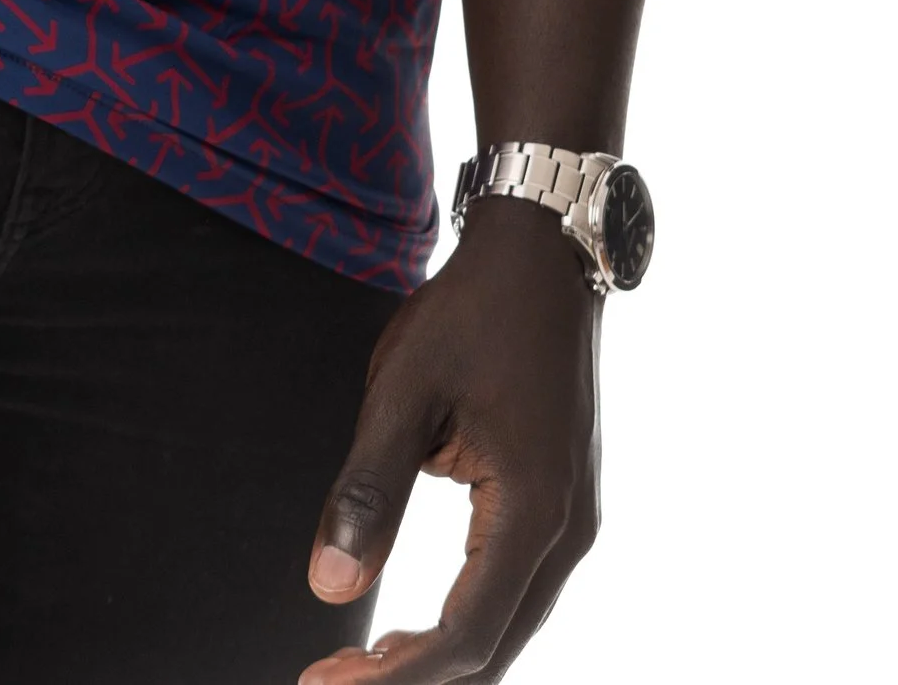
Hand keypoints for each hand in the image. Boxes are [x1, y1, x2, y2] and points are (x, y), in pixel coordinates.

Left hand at [300, 202, 599, 680]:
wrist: (542, 255)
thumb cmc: (470, 314)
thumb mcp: (402, 391)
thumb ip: (367, 491)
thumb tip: (326, 589)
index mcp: (532, 511)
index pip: (464, 633)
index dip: (394, 673)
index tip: (323, 681)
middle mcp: (567, 532)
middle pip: (494, 648)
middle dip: (415, 677)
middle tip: (332, 680)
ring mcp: (574, 520)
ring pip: (511, 627)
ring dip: (442, 656)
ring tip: (364, 665)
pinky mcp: (565, 504)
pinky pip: (519, 592)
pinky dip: (470, 623)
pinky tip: (419, 629)